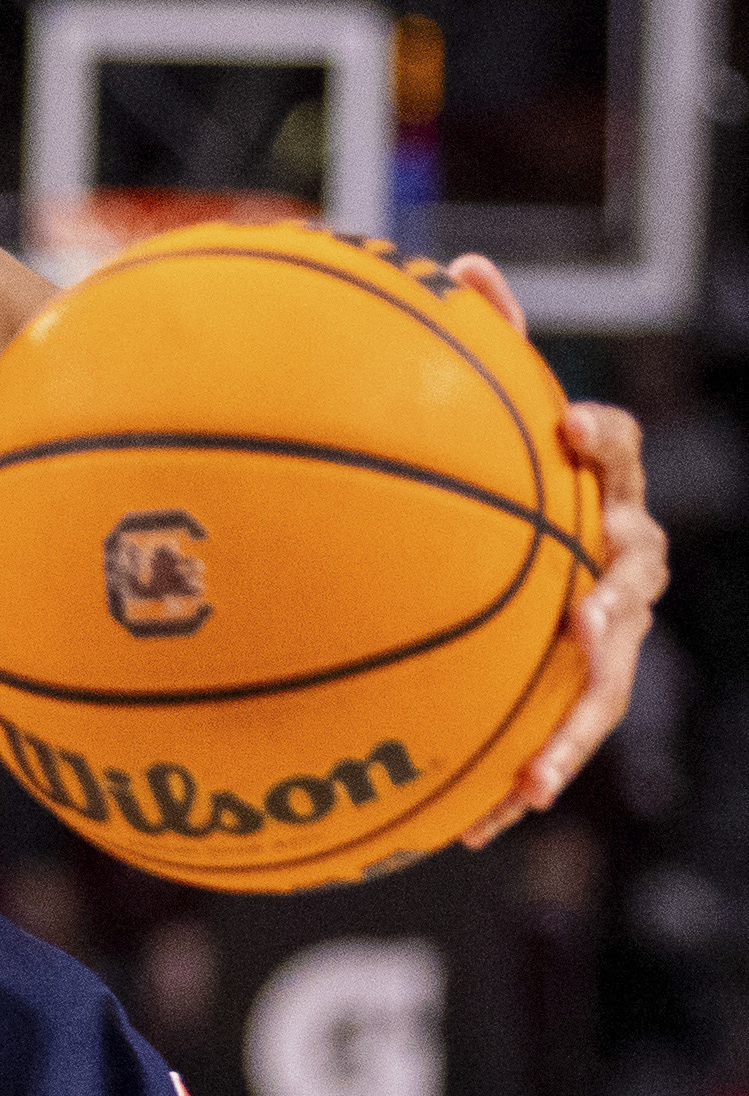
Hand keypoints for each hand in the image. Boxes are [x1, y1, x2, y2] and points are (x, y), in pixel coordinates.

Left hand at [444, 254, 667, 847]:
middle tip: (582, 619)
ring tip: (537, 776)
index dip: (603, 438)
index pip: (615, 450)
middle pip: (632, 579)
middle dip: (612, 606)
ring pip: (606, 686)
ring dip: (573, 732)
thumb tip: (462, 265)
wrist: (503, 562)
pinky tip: (473, 830)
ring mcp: (606, 632)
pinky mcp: (573, 693)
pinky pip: (553, 744)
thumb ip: (483, 350)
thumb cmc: (502, 476)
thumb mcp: (489, 421)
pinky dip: (520, 784)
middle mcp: (617, 561)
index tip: (570, 427)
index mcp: (596, 487)